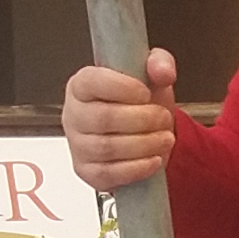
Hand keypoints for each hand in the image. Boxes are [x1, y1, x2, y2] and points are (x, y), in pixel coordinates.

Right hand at [63, 53, 177, 190]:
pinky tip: (153, 159)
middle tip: (163, 118)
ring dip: (145, 144)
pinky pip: (109, 174)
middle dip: (143, 119)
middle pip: (104, 118)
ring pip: (108, 148)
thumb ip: (159, 63)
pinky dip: (137, 168)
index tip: (145, 93)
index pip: (93, 82)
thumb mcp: (151, 76)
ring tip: (164, 138)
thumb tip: (162, 70)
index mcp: (82, 85)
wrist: (144, 134)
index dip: (123, 88)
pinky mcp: (87, 171)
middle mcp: (74, 114)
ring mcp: (77, 145)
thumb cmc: (138, 103)